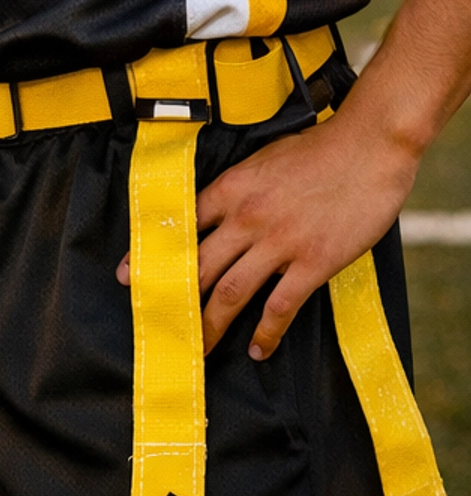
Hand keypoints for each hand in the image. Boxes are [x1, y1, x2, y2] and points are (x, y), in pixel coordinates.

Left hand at [115, 110, 418, 359]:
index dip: (152, 254)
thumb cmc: (318, 149)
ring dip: (212, 324)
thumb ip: (240, 188)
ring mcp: (279, 242)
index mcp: (232, 188)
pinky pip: (280, 306)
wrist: (367, 147)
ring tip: (200, 348)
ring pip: (232, 292)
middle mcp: (247, 218)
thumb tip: (220, 210)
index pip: (181, 225)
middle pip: (200, 266)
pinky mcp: (313, 262)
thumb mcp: (264, 159)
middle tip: (164, 324)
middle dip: (178, 299)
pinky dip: (267, 331)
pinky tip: (258, 348)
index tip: (128, 277)